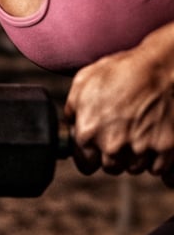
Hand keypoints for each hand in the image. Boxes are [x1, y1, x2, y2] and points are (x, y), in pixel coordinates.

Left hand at [65, 46, 173, 184]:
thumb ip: (72, 109)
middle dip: (114, 155)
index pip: (86, 165)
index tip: (97, 150)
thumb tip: (70, 124)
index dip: (91, 157)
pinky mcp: (165, 147)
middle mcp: (112, 145)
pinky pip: (158, 168)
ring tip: (138, 135)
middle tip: (121, 137)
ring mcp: (140, 148)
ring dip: (136, 157)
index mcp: (88, 133)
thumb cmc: (121, 70)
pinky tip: (154, 141)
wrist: (161, 66)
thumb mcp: (83, 83)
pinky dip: (157, 159)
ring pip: (135, 168)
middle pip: (111, 167)